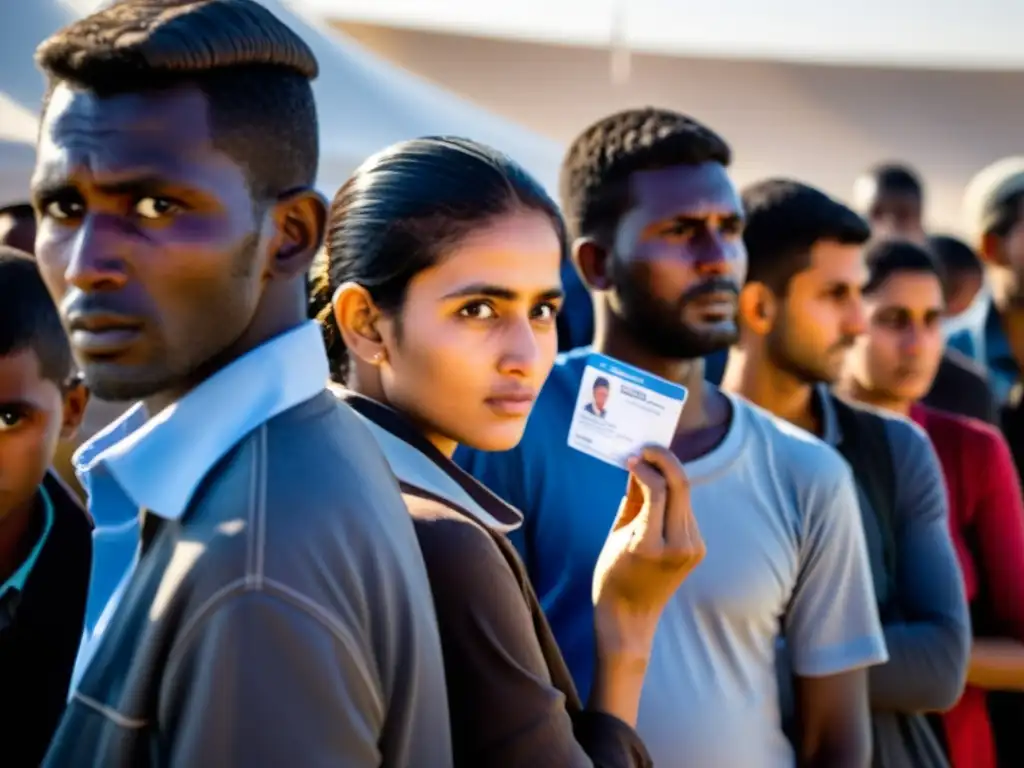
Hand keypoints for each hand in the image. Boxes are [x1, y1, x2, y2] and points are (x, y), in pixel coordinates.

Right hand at [592, 445, 704, 637]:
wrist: (631, 617)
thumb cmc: (612, 575)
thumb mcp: (616, 534)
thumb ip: (631, 498)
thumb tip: (637, 465)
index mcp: (651, 545)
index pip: (659, 491)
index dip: (646, 467)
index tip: (631, 457)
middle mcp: (679, 546)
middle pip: (681, 486)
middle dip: (665, 460)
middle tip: (647, 447)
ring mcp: (693, 548)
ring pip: (685, 496)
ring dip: (667, 476)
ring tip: (647, 463)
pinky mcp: (698, 548)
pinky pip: (685, 511)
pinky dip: (672, 495)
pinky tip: (656, 489)